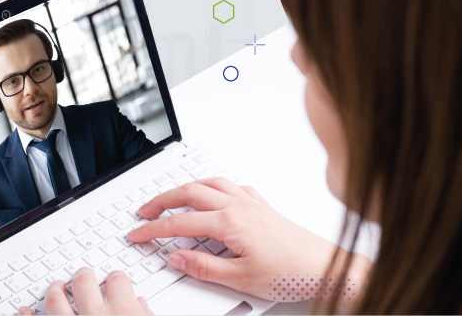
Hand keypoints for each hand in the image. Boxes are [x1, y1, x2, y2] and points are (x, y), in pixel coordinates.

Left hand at [17, 268, 153, 314]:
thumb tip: (142, 305)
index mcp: (125, 314)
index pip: (118, 281)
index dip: (117, 277)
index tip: (115, 279)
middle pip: (83, 282)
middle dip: (82, 275)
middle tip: (82, 275)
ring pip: (55, 301)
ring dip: (54, 291)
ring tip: (55, 287)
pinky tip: (24, 312)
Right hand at [126, 177, 370, 299]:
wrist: (324, 267)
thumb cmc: (291, 272)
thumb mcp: (240, 279)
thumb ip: (204, 267)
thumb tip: (176, 257)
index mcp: (230, 222)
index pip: (180, 222)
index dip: (153, 229)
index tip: (137, 234)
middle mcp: (239, 206)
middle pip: (189, 192)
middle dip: (161, 200)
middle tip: (144, 212)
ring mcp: (252, 203)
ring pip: (209, 183)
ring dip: (185, 188)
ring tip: (170, 198)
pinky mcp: (262, 206)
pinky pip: (231, 186)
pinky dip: (213, 187)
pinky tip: (212, 194)